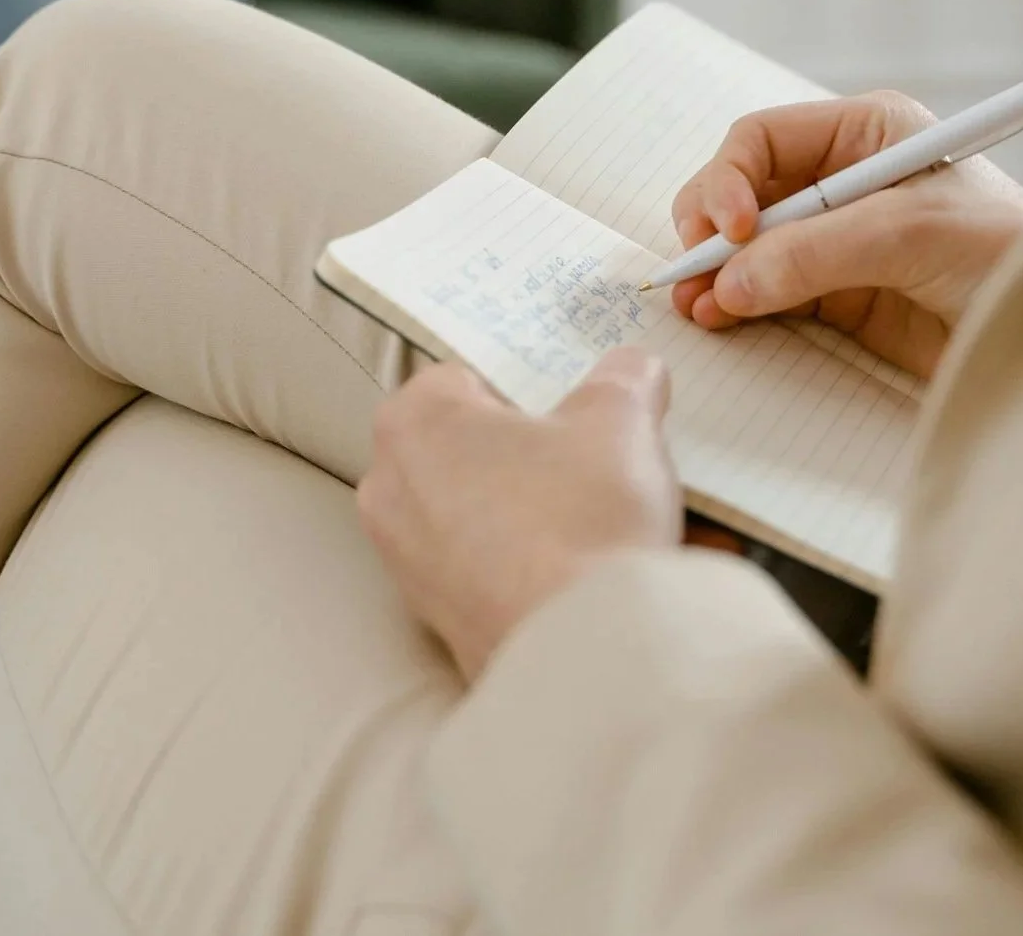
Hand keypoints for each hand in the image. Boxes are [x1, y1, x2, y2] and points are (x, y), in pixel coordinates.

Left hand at [358, 350, 682, 681]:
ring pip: (473, 512)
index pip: (465, 378)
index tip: (568, 411)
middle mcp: (389, 487)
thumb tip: (633, 368)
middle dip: (520, 453)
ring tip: (587, 523)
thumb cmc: (583, 517)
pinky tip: (572, 573)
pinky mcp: (433, 621)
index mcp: (415, 420)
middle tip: (584, 463)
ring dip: (522, 513)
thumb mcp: (622, 420)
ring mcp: (403, 562)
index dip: (525, 391)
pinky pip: (480, 573)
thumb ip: (624, 379)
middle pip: (465, 447)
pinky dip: (519, 569)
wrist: (586, 654)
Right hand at [670, 92, 1022, 377]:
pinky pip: (765, 290)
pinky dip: (735, 302)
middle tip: (696, 268)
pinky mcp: (836, 294)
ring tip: (696, 304)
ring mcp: (834, 239)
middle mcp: (840, 179)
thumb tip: (730, 283)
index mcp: (863, 133)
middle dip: (711, 227)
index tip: (727, 230)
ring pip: (745, 245)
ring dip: (714, 271)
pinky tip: (719, 317)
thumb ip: (815, 253)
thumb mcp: (910, 234)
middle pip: (740, 190)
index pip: (762, 139)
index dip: (730, 179)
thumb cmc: (1007, 252)